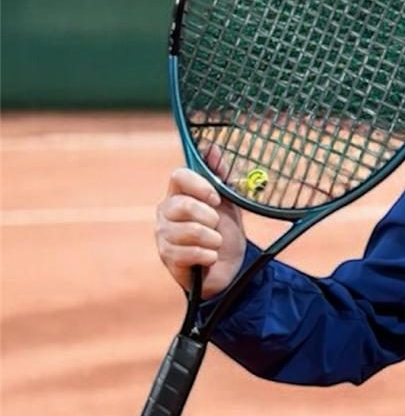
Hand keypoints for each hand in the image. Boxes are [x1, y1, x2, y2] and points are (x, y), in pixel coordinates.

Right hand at [155, 164, 245, 296]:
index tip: (216, 198)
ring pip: (192, 230)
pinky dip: (210, 256)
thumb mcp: (228, 203)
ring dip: (214, 239)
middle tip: (216, 226)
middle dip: (211, 218)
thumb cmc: (225, 233)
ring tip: (215, 243)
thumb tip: (211, 148)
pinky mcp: (168, 257)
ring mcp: (164, 235)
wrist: (229, 268)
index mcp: (179, 194)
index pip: (179, 176)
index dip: (201, 186)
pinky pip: (193, 252)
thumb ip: (220, 177)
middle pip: (185, 205)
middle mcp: (166, 212)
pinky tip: (209, 258)